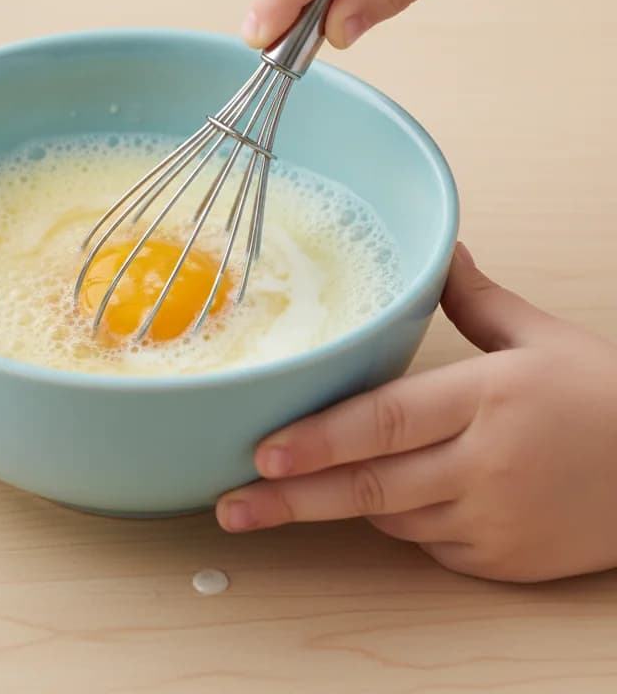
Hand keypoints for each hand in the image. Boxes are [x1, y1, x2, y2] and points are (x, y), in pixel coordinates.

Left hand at [216, 244, 616, 582]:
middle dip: (292, 497)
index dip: (318, 439)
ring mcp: (494, 521)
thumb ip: (475, 297)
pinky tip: (392, 496)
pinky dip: (400, 521)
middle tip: (231, 503)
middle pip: (371, 485)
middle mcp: (485, 464)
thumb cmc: (606, 397)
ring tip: (295, 486)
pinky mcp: (503, 562)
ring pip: (390, 515)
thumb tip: (441, 248)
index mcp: (487, 398)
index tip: (261, 448)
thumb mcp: (539, 335)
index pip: (385, 421)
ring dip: (344, 499)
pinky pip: (428, 544)